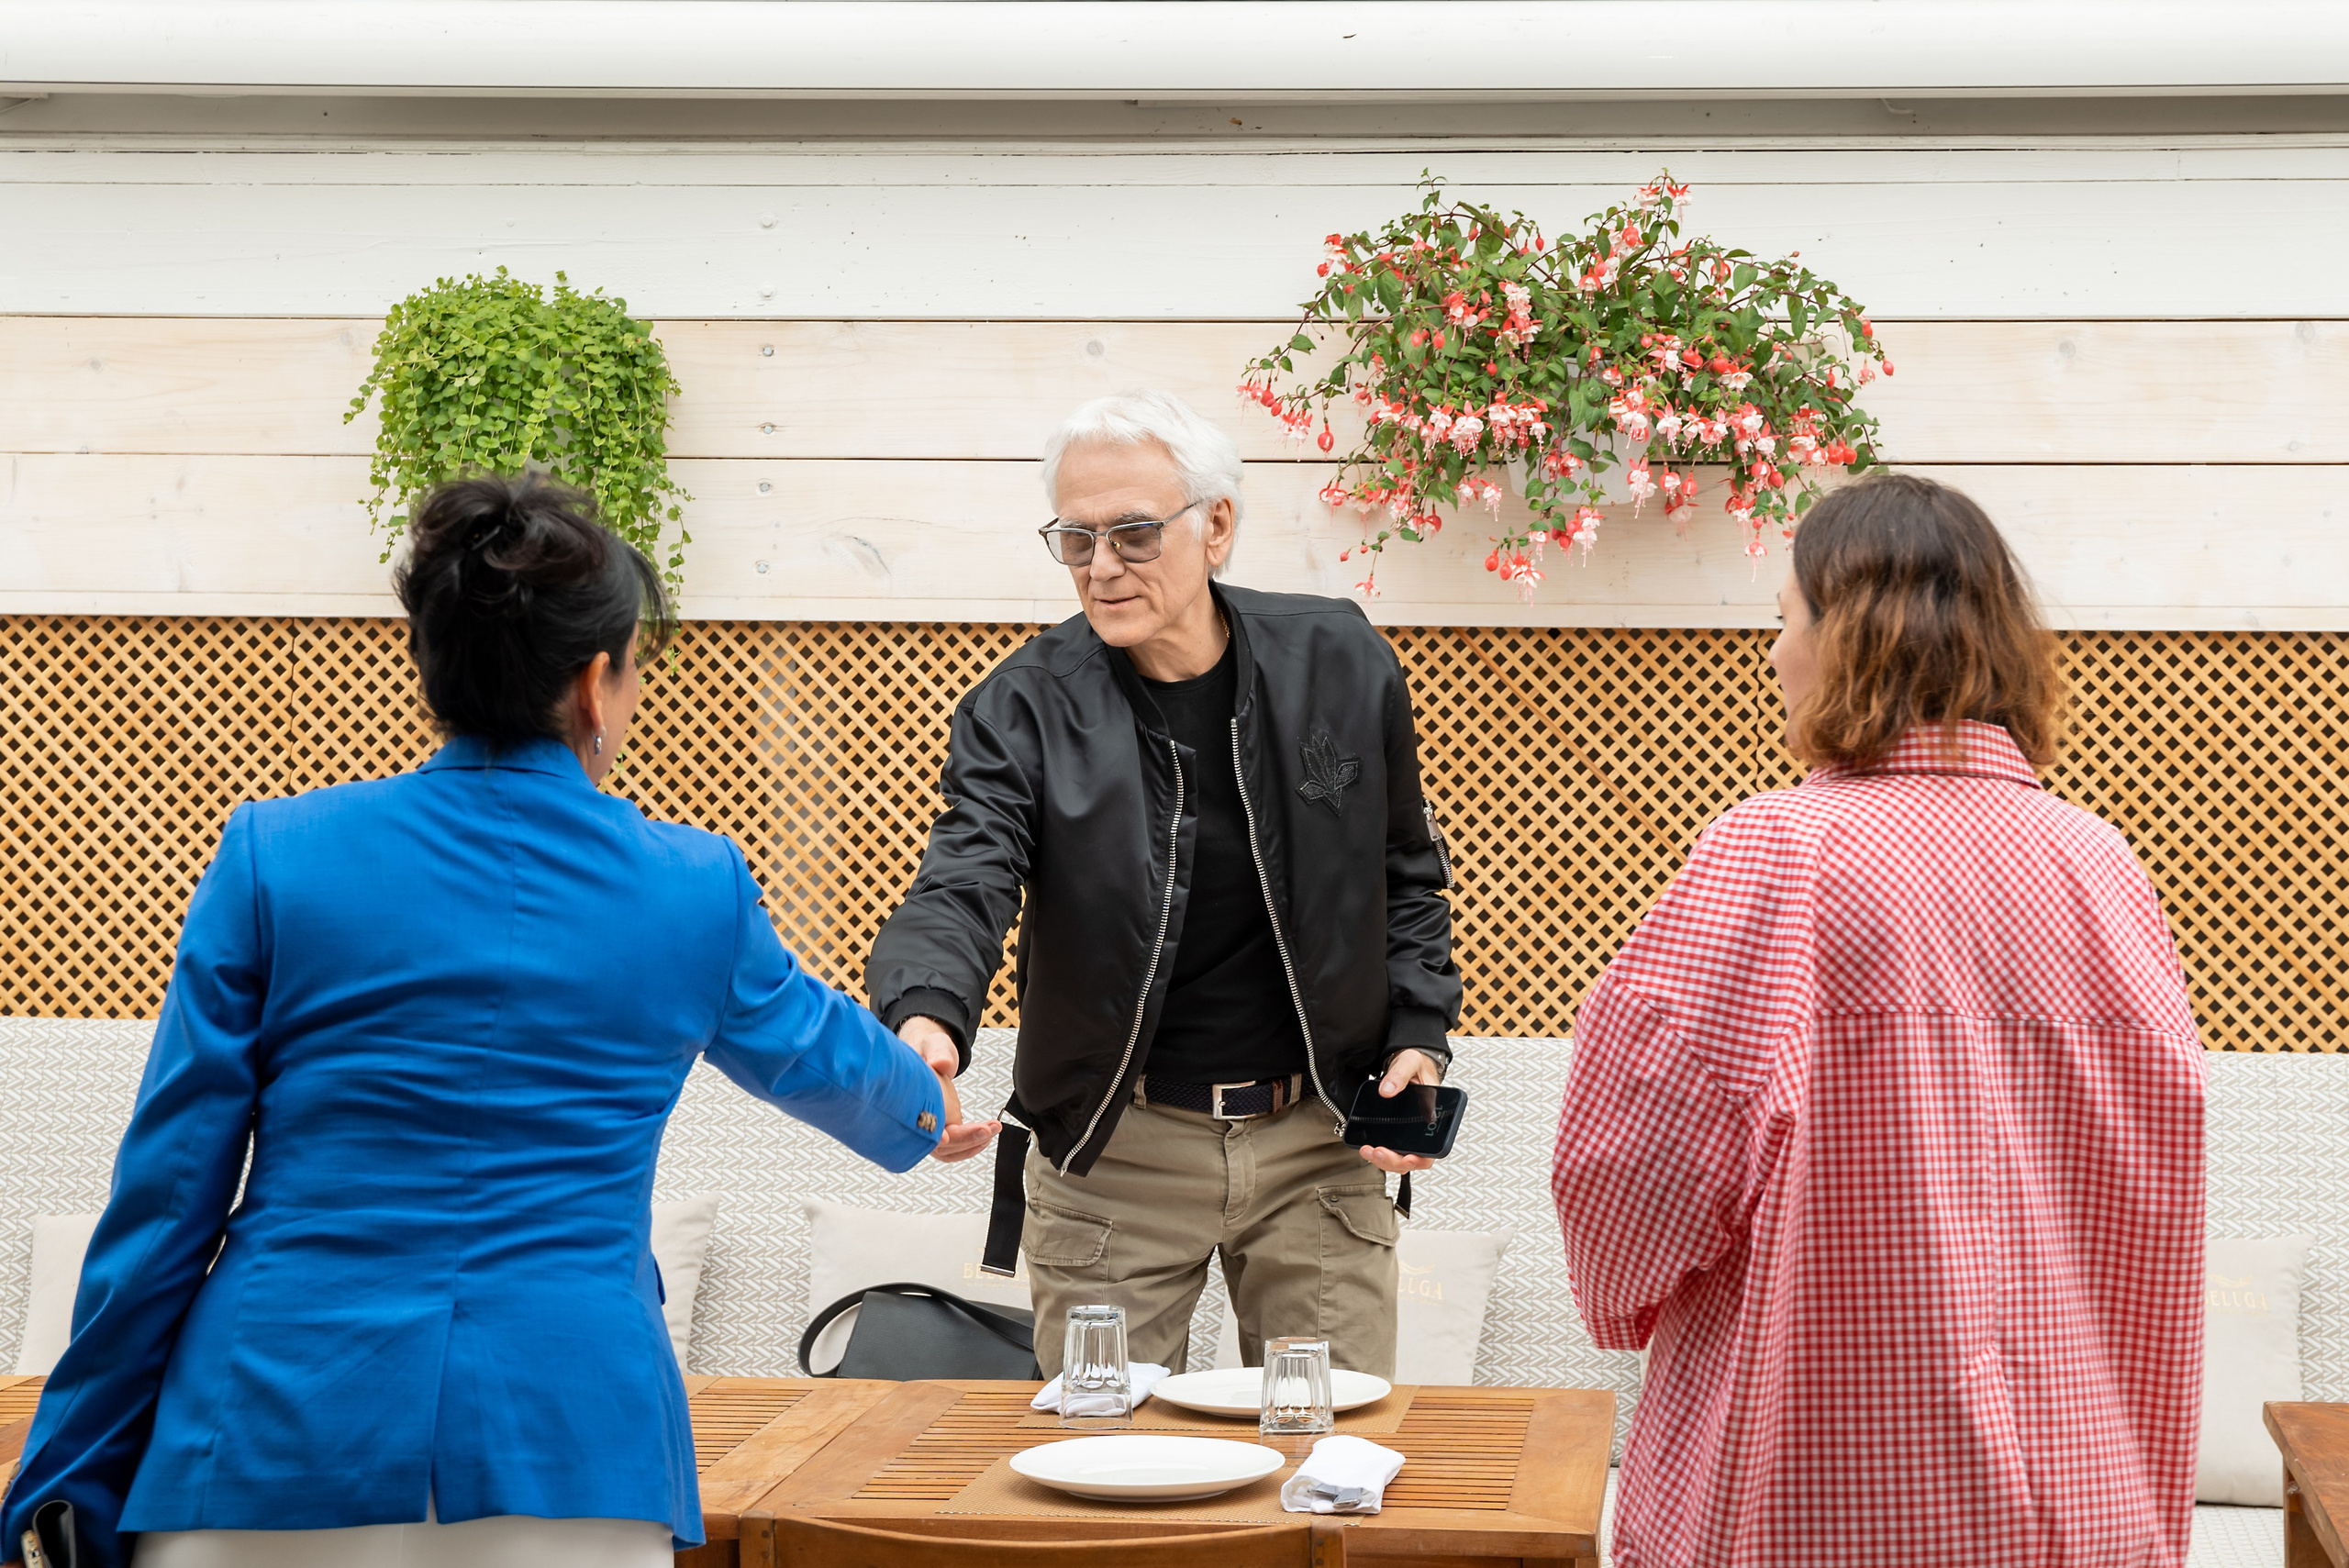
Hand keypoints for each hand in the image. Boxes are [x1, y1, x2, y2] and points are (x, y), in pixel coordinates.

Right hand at [900, 1017, 999, 1163]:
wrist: (928, 1055)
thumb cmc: (928, 1051)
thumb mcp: (934, 1045)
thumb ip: (938, 1053)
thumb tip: (941, 1063)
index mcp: (909, 1101)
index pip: (920, 1126)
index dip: (932, 1134)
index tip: (945, 1137)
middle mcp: (916, 1120)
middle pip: (936, 1144)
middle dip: (963, 1140)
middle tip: (986, 1128)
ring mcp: (927, 1129)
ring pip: (946, 1150)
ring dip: (971, 1145)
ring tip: (991, 1130)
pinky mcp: (940, 1131)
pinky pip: (951, 1148)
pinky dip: (969, 1146)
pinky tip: (984, 1136)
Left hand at [1356, 1047, 1441, 1174]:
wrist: (1407, 1063)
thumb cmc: (1416, 1064)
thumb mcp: (1409, 1062)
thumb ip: (1399, 1075)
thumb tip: (1387, 1090)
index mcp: (1434, 1113)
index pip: (1434, 1148)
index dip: (1421, 1158)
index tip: (1408, 1157)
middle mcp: (1424, 1128)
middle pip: (1415, 1158)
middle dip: (1395, 1161)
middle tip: (1378, 1152)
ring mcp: (1410, 1132)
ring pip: (1401, 1159)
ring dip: (1385, 1160)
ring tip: (1368, 1151)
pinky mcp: (1397, 1132)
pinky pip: (1392, 1150)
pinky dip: (1380, 1154)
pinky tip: (1368, 1148)